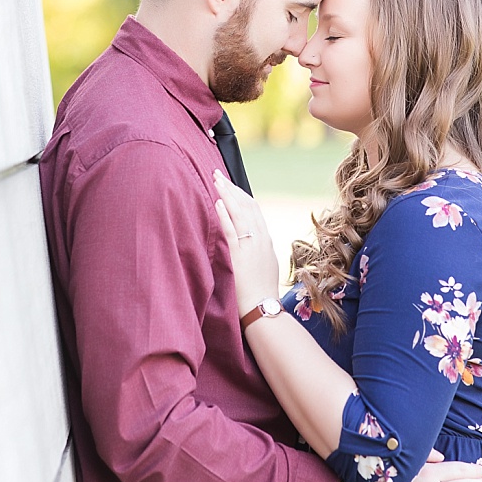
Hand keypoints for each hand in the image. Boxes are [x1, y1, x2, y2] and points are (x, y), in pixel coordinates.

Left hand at [212, 171, 279, 313]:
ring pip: (240, 213)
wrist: (264, 308)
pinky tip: (218, 202)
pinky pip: (232, 230)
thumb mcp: (263, 265)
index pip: (254, 209)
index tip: (229, 184)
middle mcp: (261, 239)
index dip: (240, 194)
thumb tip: (246, 243)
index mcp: (266, 240)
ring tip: (215, 179)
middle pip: (247, 205)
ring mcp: (252, 245)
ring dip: (227, 194)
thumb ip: (255, 251)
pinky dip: (225, 215)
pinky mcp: (241, 255)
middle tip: (217, 174)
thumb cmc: (260, 292)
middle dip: (231, 188)